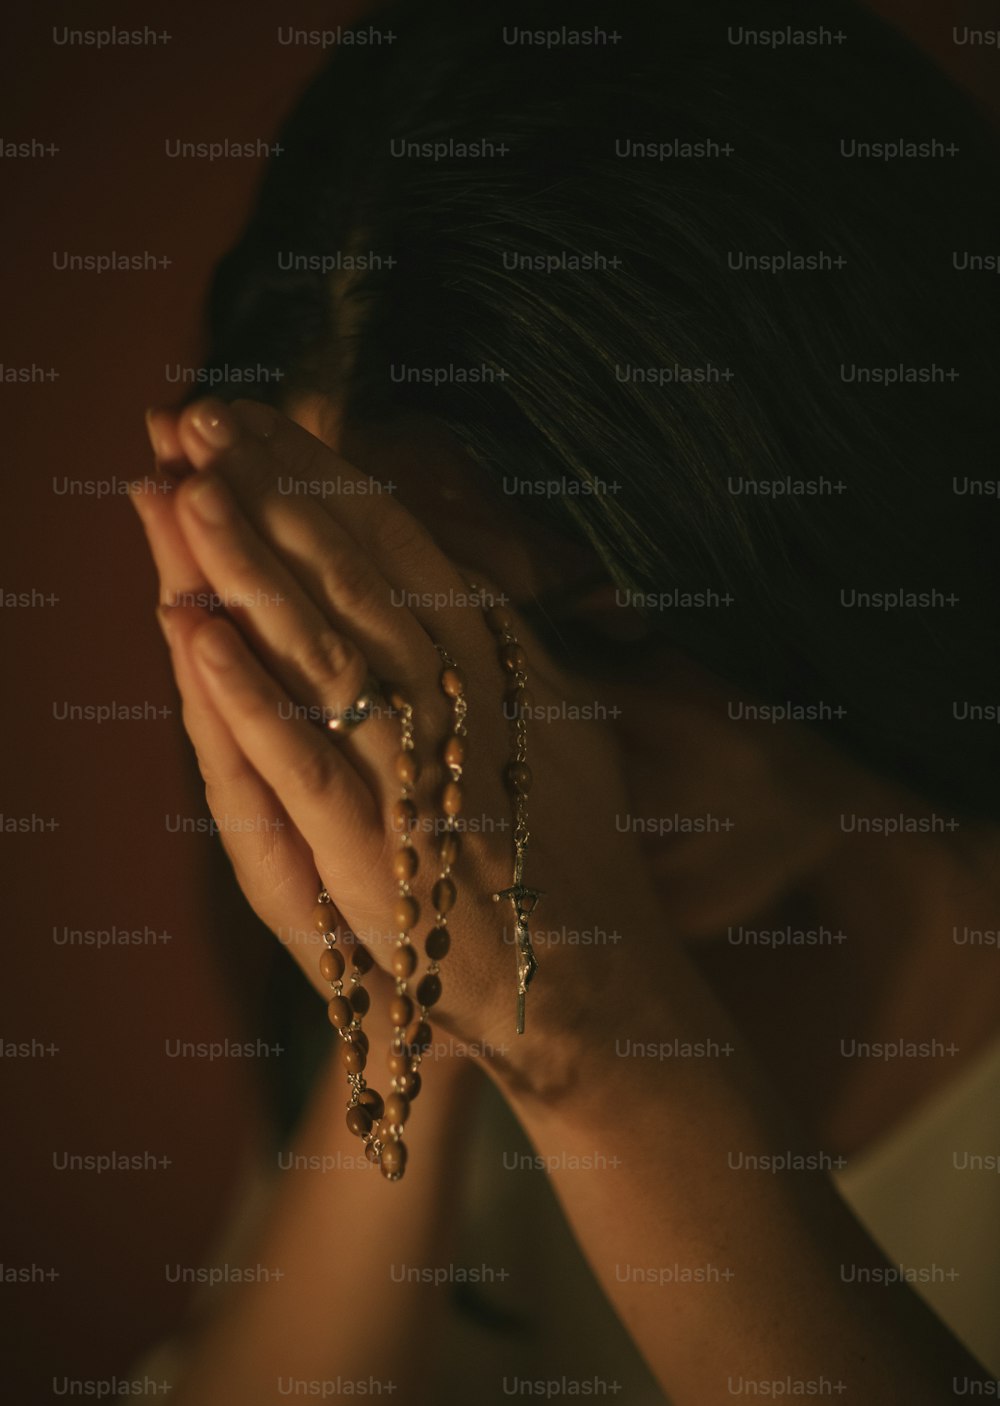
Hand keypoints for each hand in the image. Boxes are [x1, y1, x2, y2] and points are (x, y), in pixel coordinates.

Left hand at [131, 398, 663, 1067]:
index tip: (266, 416)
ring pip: (324, 653)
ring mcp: (416, 779)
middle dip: (275, 491)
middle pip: (357, 580)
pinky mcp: (377, 857)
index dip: (329, 476)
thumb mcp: (559, 728)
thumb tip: (461, 567)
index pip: (403, 549)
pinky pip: (303, 763)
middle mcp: (462, 709)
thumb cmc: (574, 861)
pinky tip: (195, 629)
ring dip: (252, 566)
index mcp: (502, 670)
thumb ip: (509, 647)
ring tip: (189, 485)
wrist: (598, 986)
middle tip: (203, 414)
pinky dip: (248, 695)